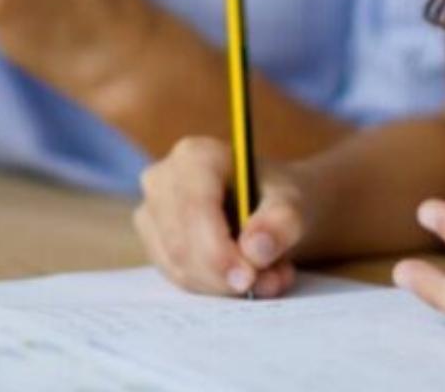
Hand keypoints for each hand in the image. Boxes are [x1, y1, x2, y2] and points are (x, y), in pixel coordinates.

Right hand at [135, 136, 307, 298]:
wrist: (269, 205)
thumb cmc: (276, 196)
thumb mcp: (294, 204)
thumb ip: (281, 223)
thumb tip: (255, 249)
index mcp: (195, 155)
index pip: (194, 208)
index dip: (217, 250)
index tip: (248, 279)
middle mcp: (162, 179)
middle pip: (181, 244)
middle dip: (223, 275)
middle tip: (266, 284)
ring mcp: (151, 212)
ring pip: (178, 267)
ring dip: (223, 286)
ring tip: (269, 277)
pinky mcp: (154, 243)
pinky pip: (178, 278)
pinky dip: (214, 289)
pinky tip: (246, 278)